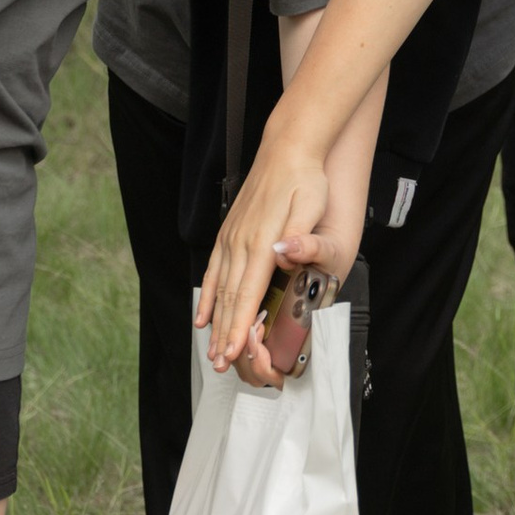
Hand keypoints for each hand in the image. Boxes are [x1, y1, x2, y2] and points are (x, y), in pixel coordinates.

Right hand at [197, 112, 346, 384]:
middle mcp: (240, 243)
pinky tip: (203, 314)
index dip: (240, 326)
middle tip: (220, 366)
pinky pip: (213, 270)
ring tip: (211, 350)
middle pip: (229, 297)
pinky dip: (208, 295)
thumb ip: (300, 235)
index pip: (248, 293)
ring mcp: (231, 237)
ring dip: (215, 321)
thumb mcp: (311, 205)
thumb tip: (281, 254)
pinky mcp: (230, 232)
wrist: (287, 148)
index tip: (234, 353)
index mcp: (261, 242)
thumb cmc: (306, 179)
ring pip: (219, 288)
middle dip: (224, 334)